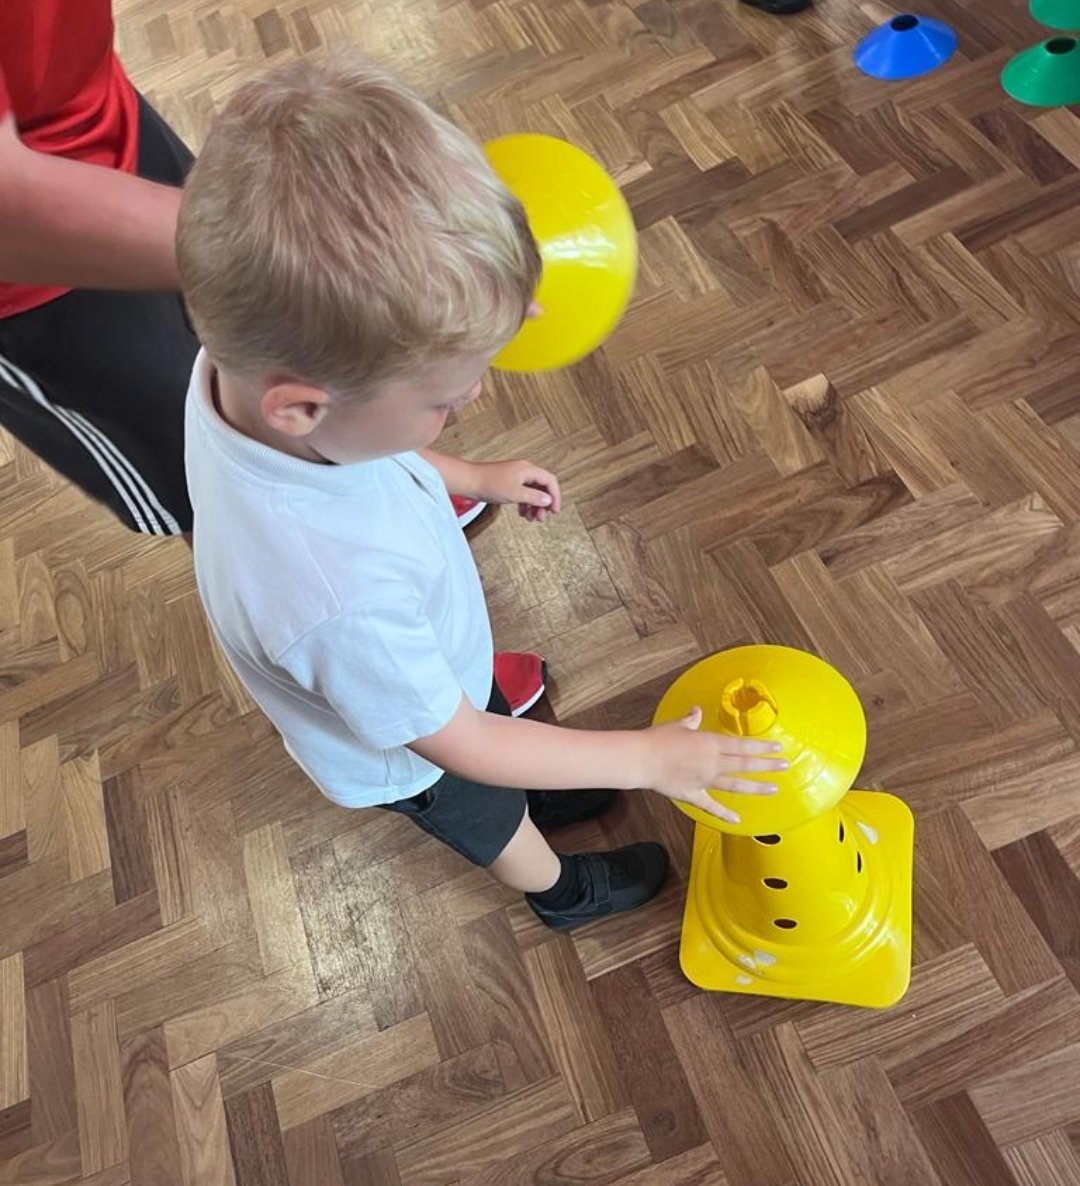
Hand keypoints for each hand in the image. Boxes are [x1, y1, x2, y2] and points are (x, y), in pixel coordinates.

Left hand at [470, 459, 561, 523]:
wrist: (469, 481)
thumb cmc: (488, 483)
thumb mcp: (515, 493)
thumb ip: (533, 497)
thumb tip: (547, 500)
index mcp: (527, 470)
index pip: (549, 481)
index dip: (555, 496)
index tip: (554, 510)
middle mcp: (523, 471)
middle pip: (542, 488)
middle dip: (544, 504)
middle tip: (542, 518)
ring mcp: (515, 477)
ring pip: (532, 492)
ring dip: (534, 506)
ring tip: (532, 518)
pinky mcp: (507, 483)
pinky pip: (522, 494)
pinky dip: (525, 504)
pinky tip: (522, 513)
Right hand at [644, 706, 786, 822]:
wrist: (642, 758)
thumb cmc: (658, 738)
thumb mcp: (678, 725)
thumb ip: (690, 720)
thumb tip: (696, 711)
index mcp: (710, 743)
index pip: (742, 745)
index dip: (761, 747)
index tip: (777, 748)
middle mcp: (712, 762)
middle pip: (744, 764)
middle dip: (767, 765)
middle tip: (784, 766)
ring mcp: (704, 780)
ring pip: (735, 785)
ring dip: (755, 787)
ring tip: (773, 789)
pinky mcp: (693, 794)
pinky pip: (711, 806)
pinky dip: (724, 814)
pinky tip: (737, 820)